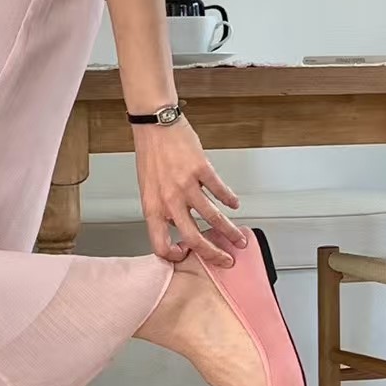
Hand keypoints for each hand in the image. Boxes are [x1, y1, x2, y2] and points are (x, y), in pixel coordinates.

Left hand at [133, 117, 245, 265]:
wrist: (155, 126)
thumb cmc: (150, 156)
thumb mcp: (147, 188)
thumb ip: (161, 209)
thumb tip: (177, 225)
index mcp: (152, 207)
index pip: (160, 244)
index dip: (173, 255)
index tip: (186, 254)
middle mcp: (169, 200)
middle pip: (193, 237)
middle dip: (213, 253)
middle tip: (225, 259)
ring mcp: (186, 185)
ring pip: (212, 217)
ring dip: (229, 231)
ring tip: (238, 238)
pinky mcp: (201, 169)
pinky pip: (219, 191)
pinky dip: (229, 200)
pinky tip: (234, 204)